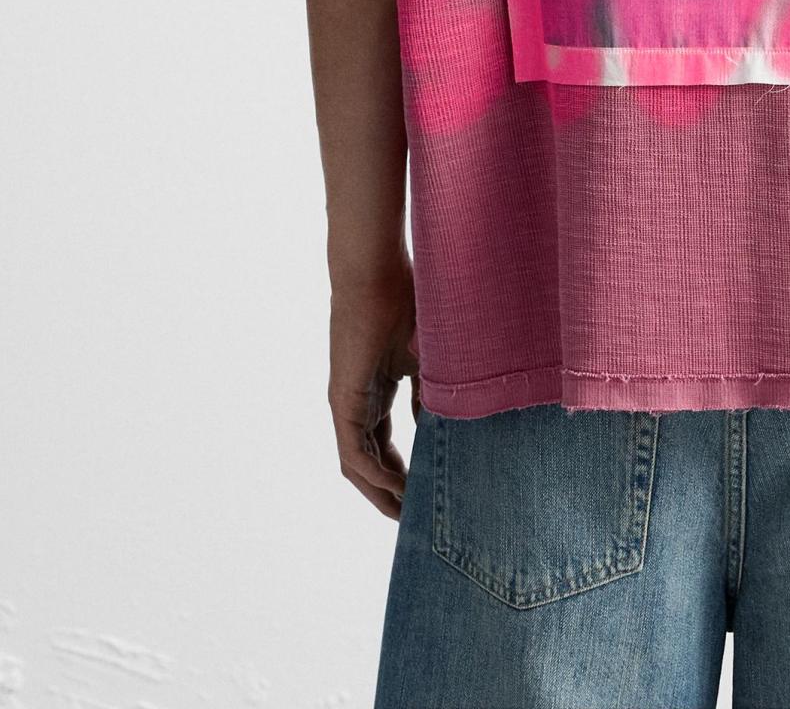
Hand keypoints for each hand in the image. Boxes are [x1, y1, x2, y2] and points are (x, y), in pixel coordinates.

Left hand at [327, 262, 420, 519]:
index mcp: (374, 390)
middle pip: (368, 463)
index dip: (402, 471)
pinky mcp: (343, 401)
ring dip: (380, 493)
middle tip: (415, 516)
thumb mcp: (428, 354)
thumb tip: (446, 422)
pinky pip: (354, 453)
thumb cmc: (404, 299)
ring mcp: (346, 403)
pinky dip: (375, 476)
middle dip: (390, 492)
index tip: (425, 492)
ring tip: (406, 514)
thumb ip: (432, 389)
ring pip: (358, 466)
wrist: (375, 272)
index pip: (384, 444)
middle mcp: (355, 403)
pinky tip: (398, 489)